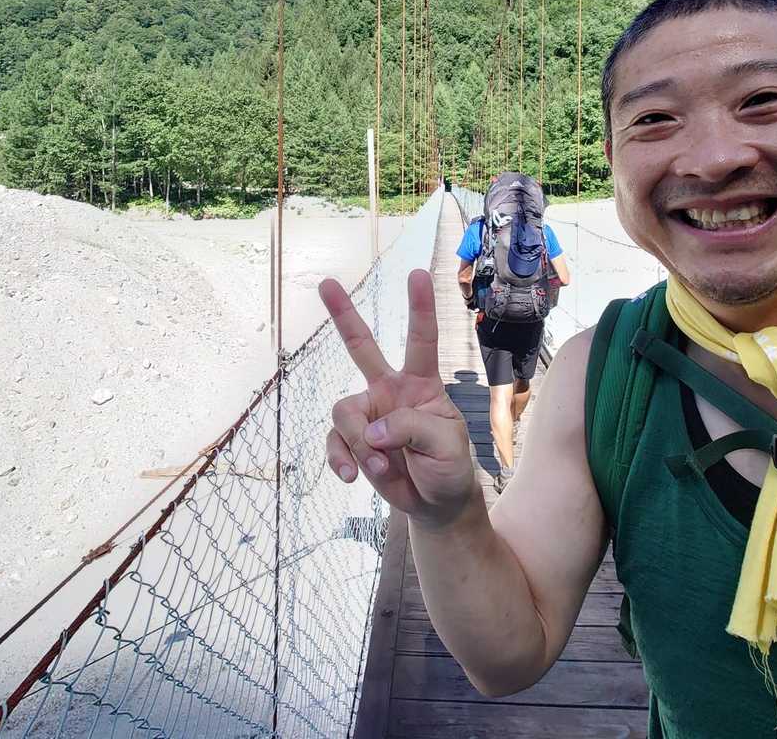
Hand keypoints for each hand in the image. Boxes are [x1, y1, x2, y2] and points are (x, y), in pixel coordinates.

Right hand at [320, 269, 477, 527]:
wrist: (436, 503)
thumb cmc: (449, 466)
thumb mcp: (446, 445)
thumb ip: (411, 429)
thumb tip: (370, 432)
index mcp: (422, 384)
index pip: (422, 340)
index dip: (420, 307)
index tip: (418, 274)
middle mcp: (391, 391)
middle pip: (363, 347)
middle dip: (343, 315)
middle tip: (326, 282)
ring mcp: (369, 414)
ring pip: (345, 412)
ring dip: (359, 442)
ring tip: (378, 466)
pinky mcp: (353, 441)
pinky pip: (334, 442)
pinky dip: (340, 459)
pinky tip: (353, 476)